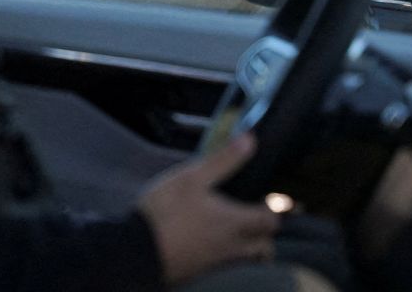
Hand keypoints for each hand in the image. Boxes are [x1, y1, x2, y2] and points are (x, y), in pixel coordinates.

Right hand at [138, 133, 280, 285]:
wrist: (138, 251)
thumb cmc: (166, 212)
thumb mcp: (191, 177)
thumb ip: (222, 161)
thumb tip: (250, 140)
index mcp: (235, 221)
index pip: (270, 220)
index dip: (273, 210)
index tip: (270, 201)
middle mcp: (232, 246)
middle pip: (264, 246)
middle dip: (265, 234)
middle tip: (256, 220)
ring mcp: (217, 262)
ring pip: (246, 259)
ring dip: (249, 248)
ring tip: (237, 234)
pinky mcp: (200, 272)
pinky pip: (225, 266)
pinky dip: (227, 257)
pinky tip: (211, 246)